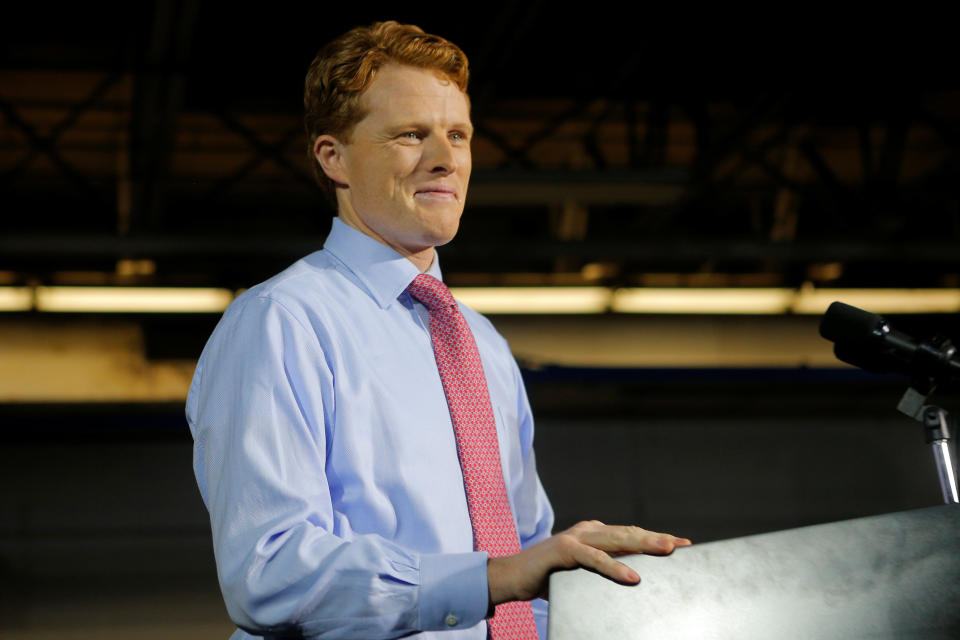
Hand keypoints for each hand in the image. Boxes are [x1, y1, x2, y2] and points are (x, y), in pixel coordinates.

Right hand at [487, 520, 690, 603]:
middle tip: (681, 545)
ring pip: (616, 539)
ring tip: (666, 550)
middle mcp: (587, 530)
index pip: (630, 534)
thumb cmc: (548, 577)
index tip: (683, 544)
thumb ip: (603, 569)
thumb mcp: (582, 573)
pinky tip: (631, 576)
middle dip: (657, 538)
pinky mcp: (564, 550)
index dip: (656, 538)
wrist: (512, 577)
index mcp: (593, 533)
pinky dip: (615, 567)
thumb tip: (634, 578)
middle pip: (629, 533)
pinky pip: (595, 558)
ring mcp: (575, 537)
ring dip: (644, 544)